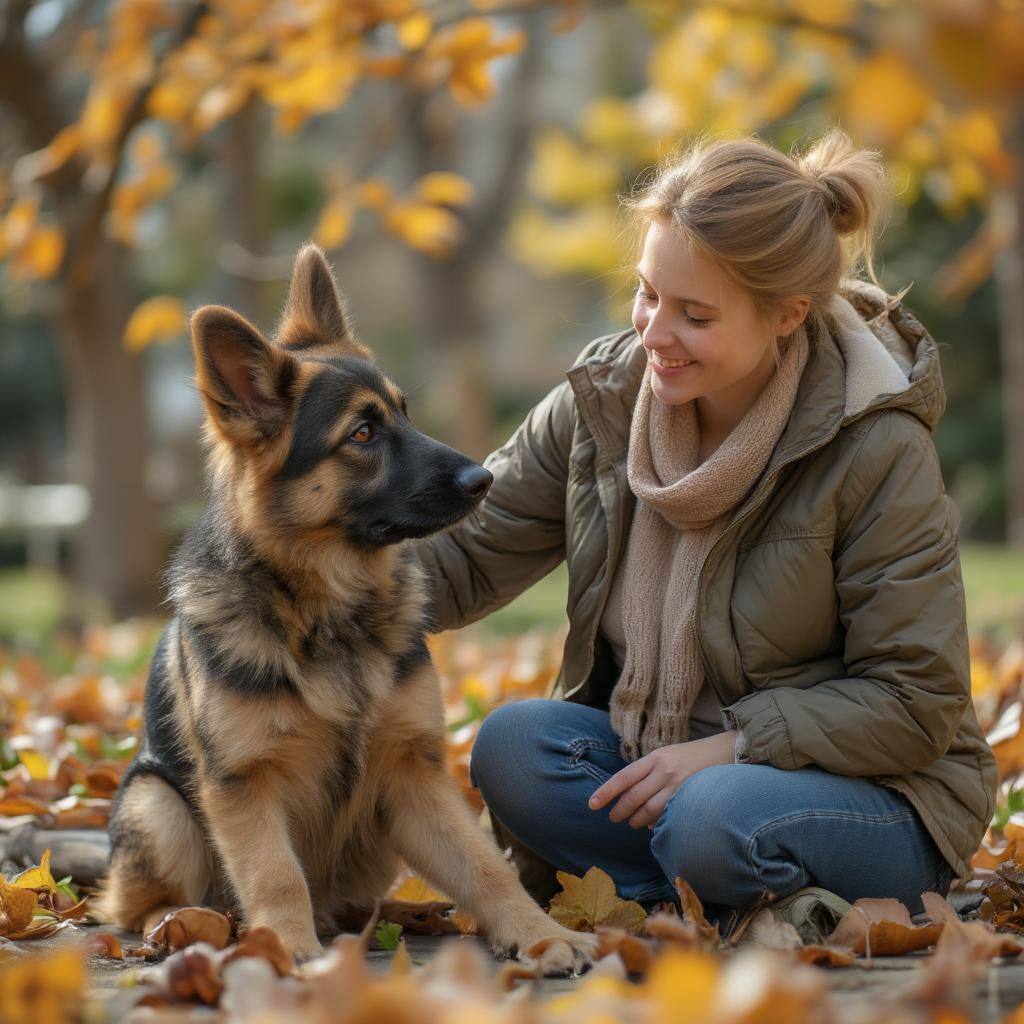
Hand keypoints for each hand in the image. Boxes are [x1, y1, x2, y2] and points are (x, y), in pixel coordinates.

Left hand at [587, 730, 737, 830]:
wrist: (725, 751)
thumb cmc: (690, 756)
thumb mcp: (665, 756)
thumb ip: (647, 773)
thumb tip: (628, 797)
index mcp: (654, 758)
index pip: (623, 778)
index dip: (606, 792)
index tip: (592, 805)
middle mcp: (664, 770)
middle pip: (633, 797)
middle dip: (620, 812)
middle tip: (613, 818)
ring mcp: (678, 785)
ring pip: (649, 811)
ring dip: (637, 821)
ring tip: (633, 823)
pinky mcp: (691, 797)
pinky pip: (667, 816)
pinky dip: (656, 823)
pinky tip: (653, 825)